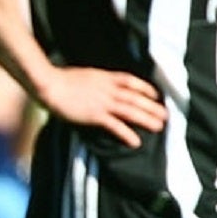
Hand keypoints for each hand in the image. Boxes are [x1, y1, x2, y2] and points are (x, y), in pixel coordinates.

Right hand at [35, 66, 167, 147]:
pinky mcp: (95, 115)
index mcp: (105, 77)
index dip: (146, 88)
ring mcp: (103, 102)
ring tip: (160, 127)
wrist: (50, 84)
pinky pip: (115, 125)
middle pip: (136, 98)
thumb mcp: (83, 75)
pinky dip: (126, 134)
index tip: (156, 95)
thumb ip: (94, 81)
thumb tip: (97, 84)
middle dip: (153, 106)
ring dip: (147, 119)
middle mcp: (108, 89)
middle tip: (166, 115)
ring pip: (131, 111)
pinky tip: (136, 142)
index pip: (131, 81)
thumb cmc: (60, 79)